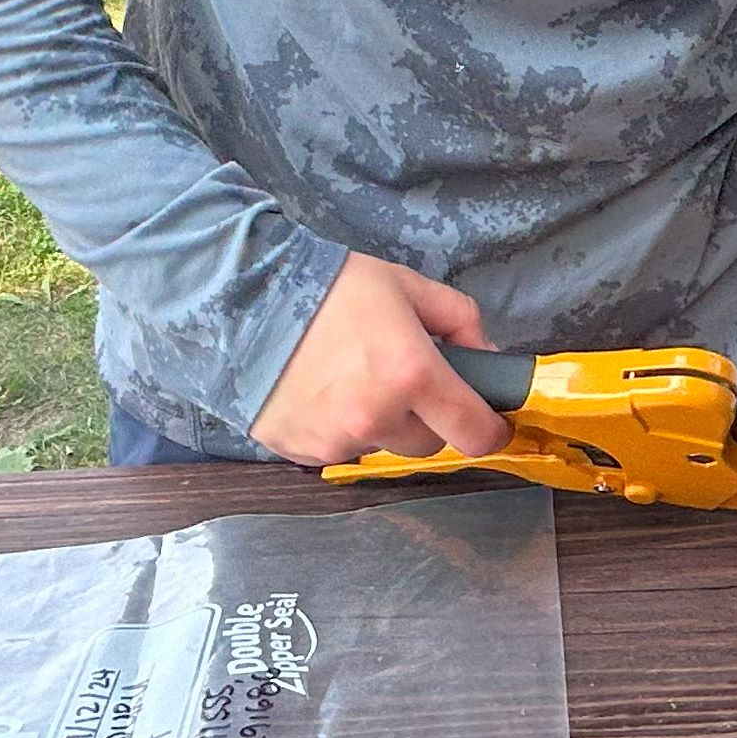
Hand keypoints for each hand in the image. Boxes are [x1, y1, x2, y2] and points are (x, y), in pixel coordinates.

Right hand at [248, 254, 512, 470]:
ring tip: (352, 381)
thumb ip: (459, 320)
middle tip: (405, 382)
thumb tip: (485, 355)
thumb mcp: (407, 286)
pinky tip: (321, 394)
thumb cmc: (332, 287)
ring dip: (380, 424)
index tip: (490, 423)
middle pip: (428, 444)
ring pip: (381, 447)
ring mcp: (335, 440)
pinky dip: (339, 430)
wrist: (246, 298)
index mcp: (412, 374)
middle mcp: (376, 417)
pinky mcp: (300, 451)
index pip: (473, 432)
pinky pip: (339, 450)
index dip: (490, 430)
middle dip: (427, 418)